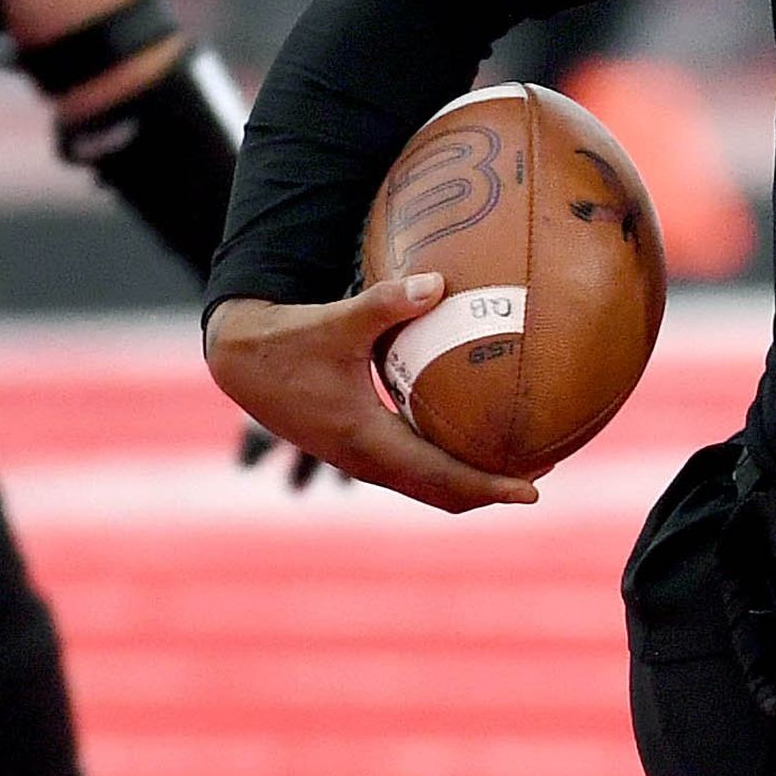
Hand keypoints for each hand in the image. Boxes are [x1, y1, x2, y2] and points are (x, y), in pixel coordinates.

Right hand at [205, 275, 539, 513]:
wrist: (238, 358)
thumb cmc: (286, 339)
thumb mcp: (336, 321)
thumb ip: (386, 304)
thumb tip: (438, 283)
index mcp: (364, 439)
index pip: (439, 476)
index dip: (487, 486)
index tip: (531, 492)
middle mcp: (363, 459)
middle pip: (438, 491)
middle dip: (486, 491)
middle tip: (536, 482)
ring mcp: (356, 457)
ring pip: (423, 484)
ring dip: (465, 482)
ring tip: (514, 469)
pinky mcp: (353, 445)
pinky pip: (409, 467)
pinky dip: (443, 467)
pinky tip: (468, 444)